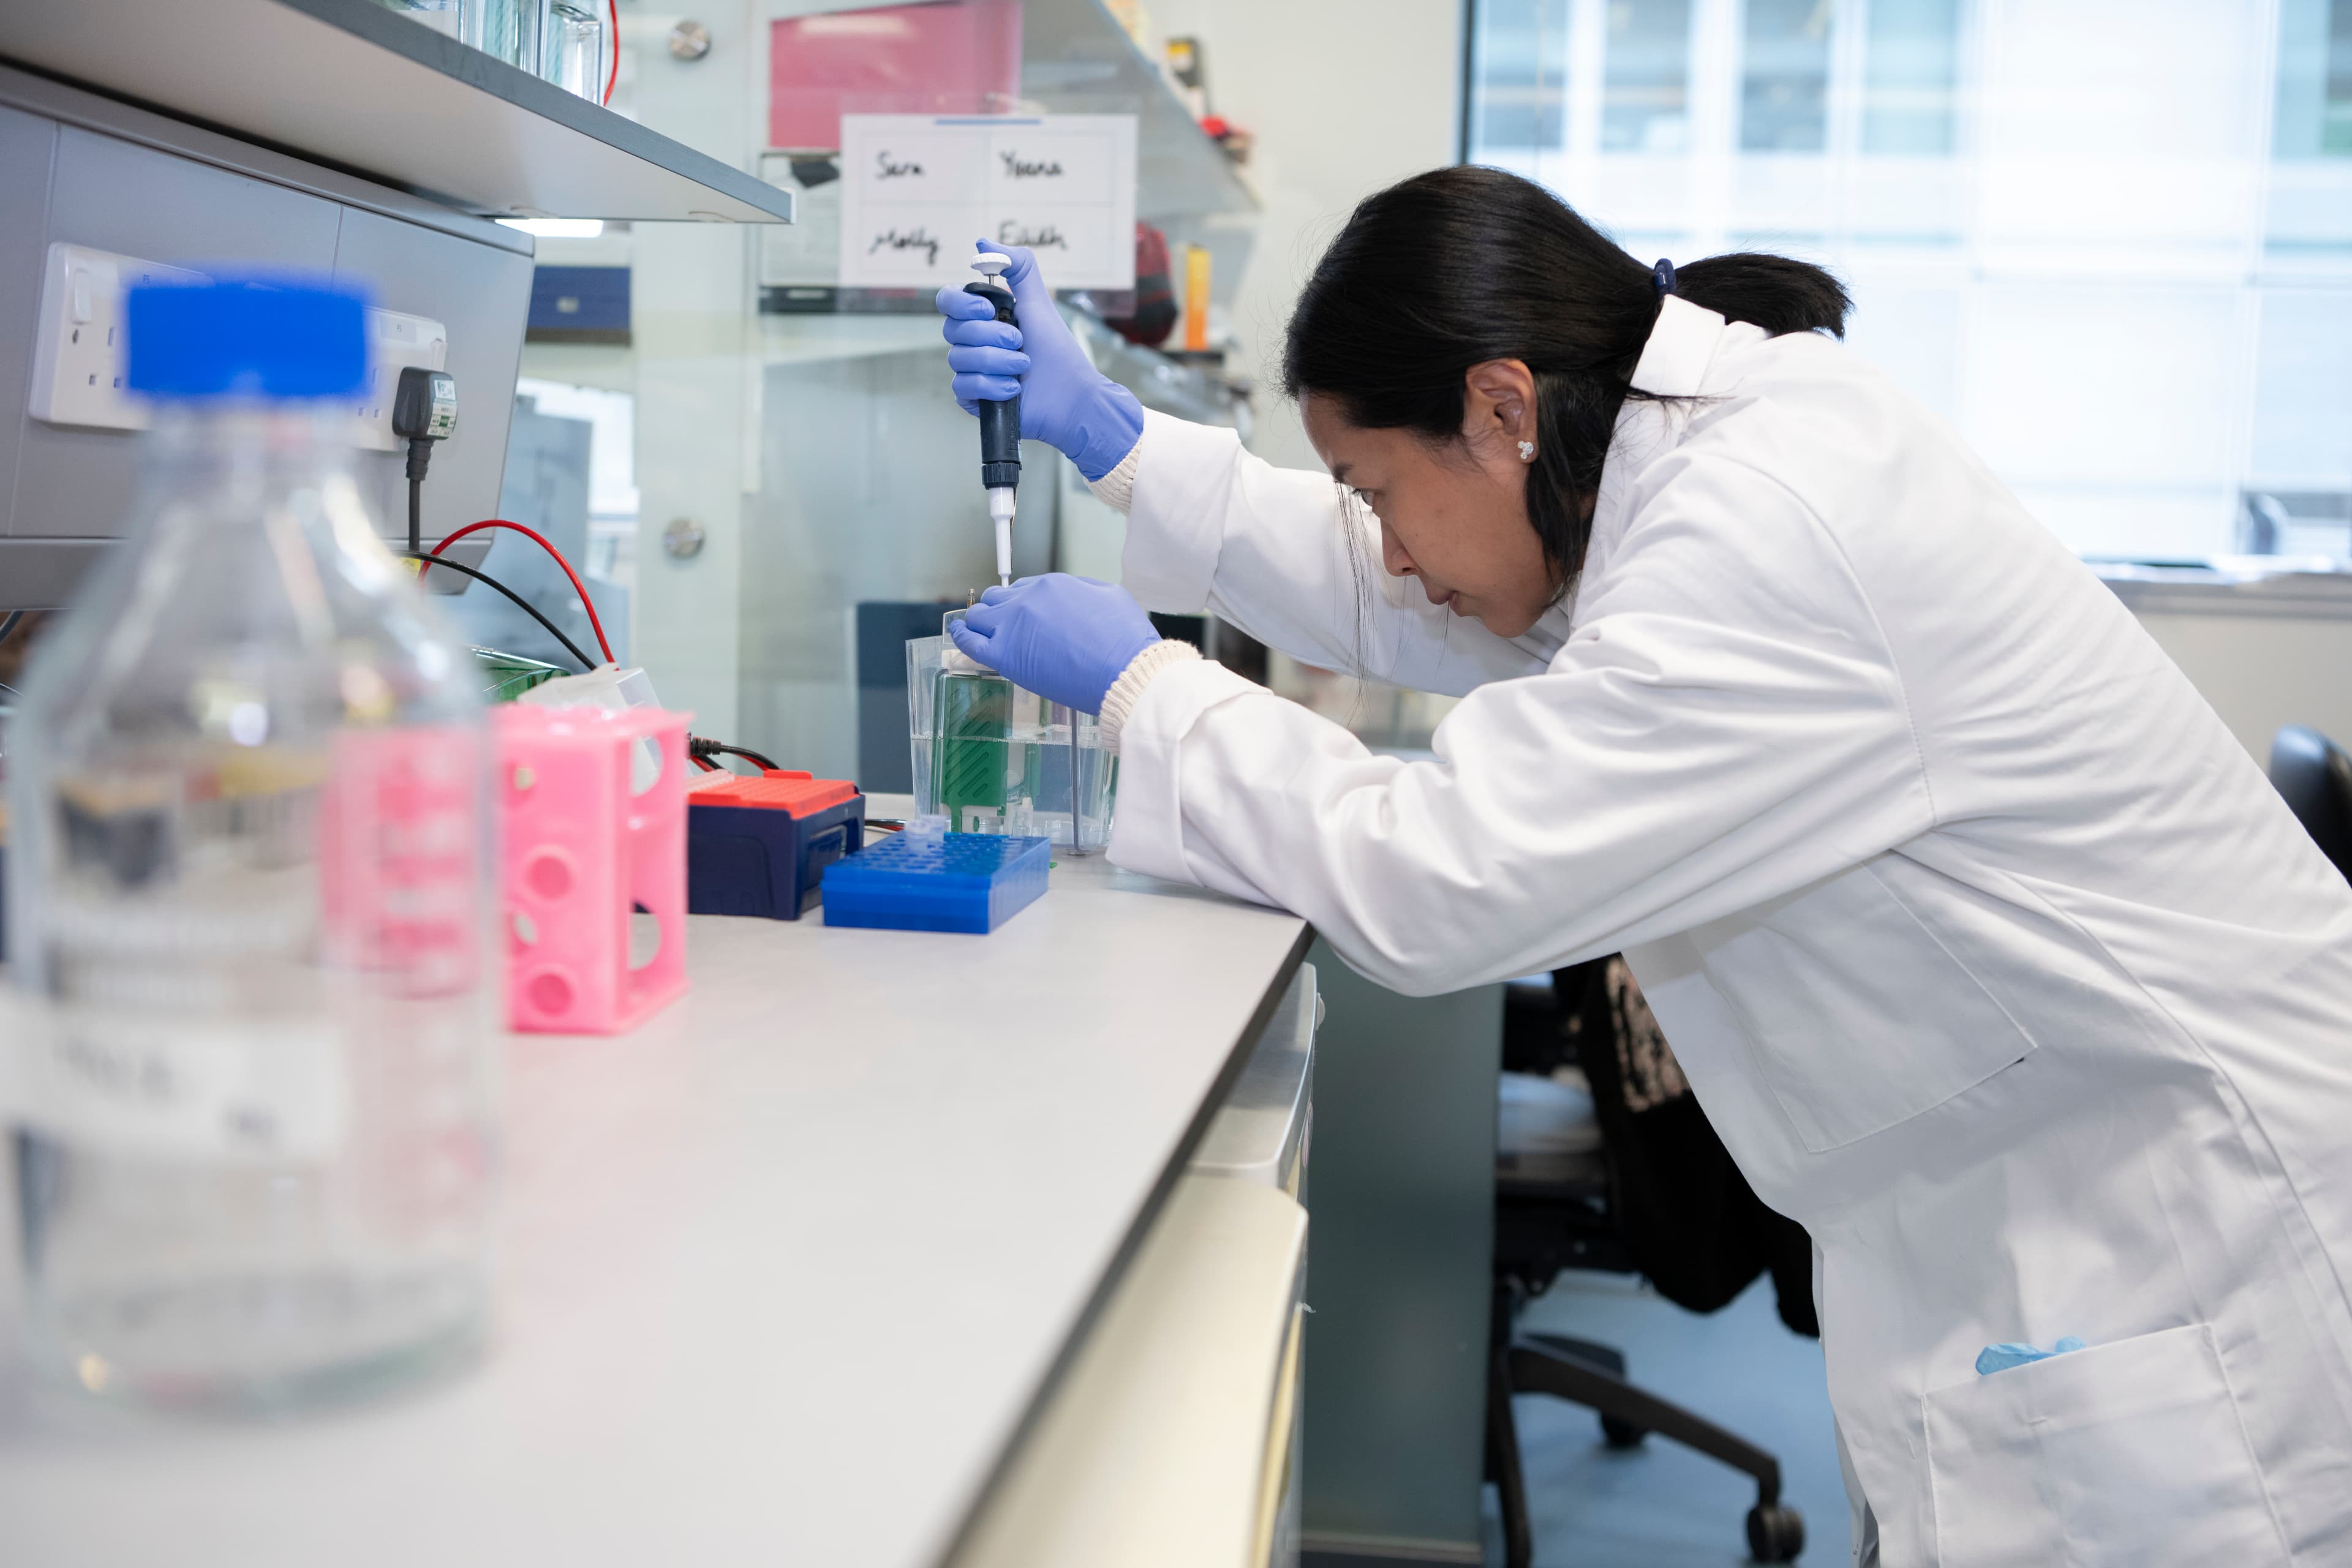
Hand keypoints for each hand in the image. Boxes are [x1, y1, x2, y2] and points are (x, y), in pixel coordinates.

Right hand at [936, 243, 1144, 481]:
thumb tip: (982, 243)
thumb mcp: (1039, 301)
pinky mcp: (974, 399)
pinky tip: (1013, 389)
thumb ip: (1017, 266)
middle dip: (990, 336)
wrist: (1072, 395)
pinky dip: (991, 386)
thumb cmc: (1057, 350)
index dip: (960, 303)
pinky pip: (962, 387)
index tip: (988, 309)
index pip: (948, 301)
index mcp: (984, 317)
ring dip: (996, 362)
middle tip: (1019, 342)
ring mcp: (972, 371)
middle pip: (952, 330)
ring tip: (1024, 367)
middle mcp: (974, 342)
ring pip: (958, 359)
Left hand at [949, 574, 1162, 715]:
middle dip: (997, 608)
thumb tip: (1071, 595)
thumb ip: (1084, 590)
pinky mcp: (1006, 656)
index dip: (1020, 601)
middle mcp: (1027, 600)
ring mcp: (1013, 627)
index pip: (1022, 588)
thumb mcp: (1110, 596)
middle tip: (1003, 624)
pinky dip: (961, 636)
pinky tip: (958, 634)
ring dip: (979, 622)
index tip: (1021, 613)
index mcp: (1052, 585)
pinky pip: (970, 642)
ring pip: (979, 616)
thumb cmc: (1125, 640)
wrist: (1124, 671)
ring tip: (980, 631)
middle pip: (996, 598)